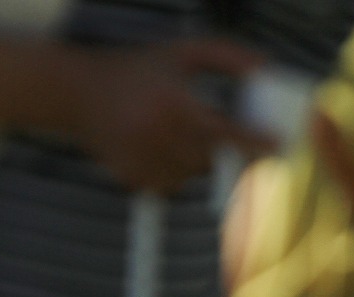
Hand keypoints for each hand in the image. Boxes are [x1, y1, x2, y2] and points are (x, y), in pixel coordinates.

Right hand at [67, 39, 275, 193]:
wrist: (75, 91)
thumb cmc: (137, 71)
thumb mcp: (180, 53)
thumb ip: (226, 56)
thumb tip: (266, 68)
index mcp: (172, 102)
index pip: (224, 130)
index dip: (254, 140)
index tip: (278, 144)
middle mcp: (156, 133)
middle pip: (212, 158)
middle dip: (215, 147)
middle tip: (197, 126)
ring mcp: (141, 158)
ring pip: (191, 175)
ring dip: (192, 160)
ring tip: (168, 132)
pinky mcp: (131, 177)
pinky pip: (169, 185)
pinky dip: (170, 171)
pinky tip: (152, 146)